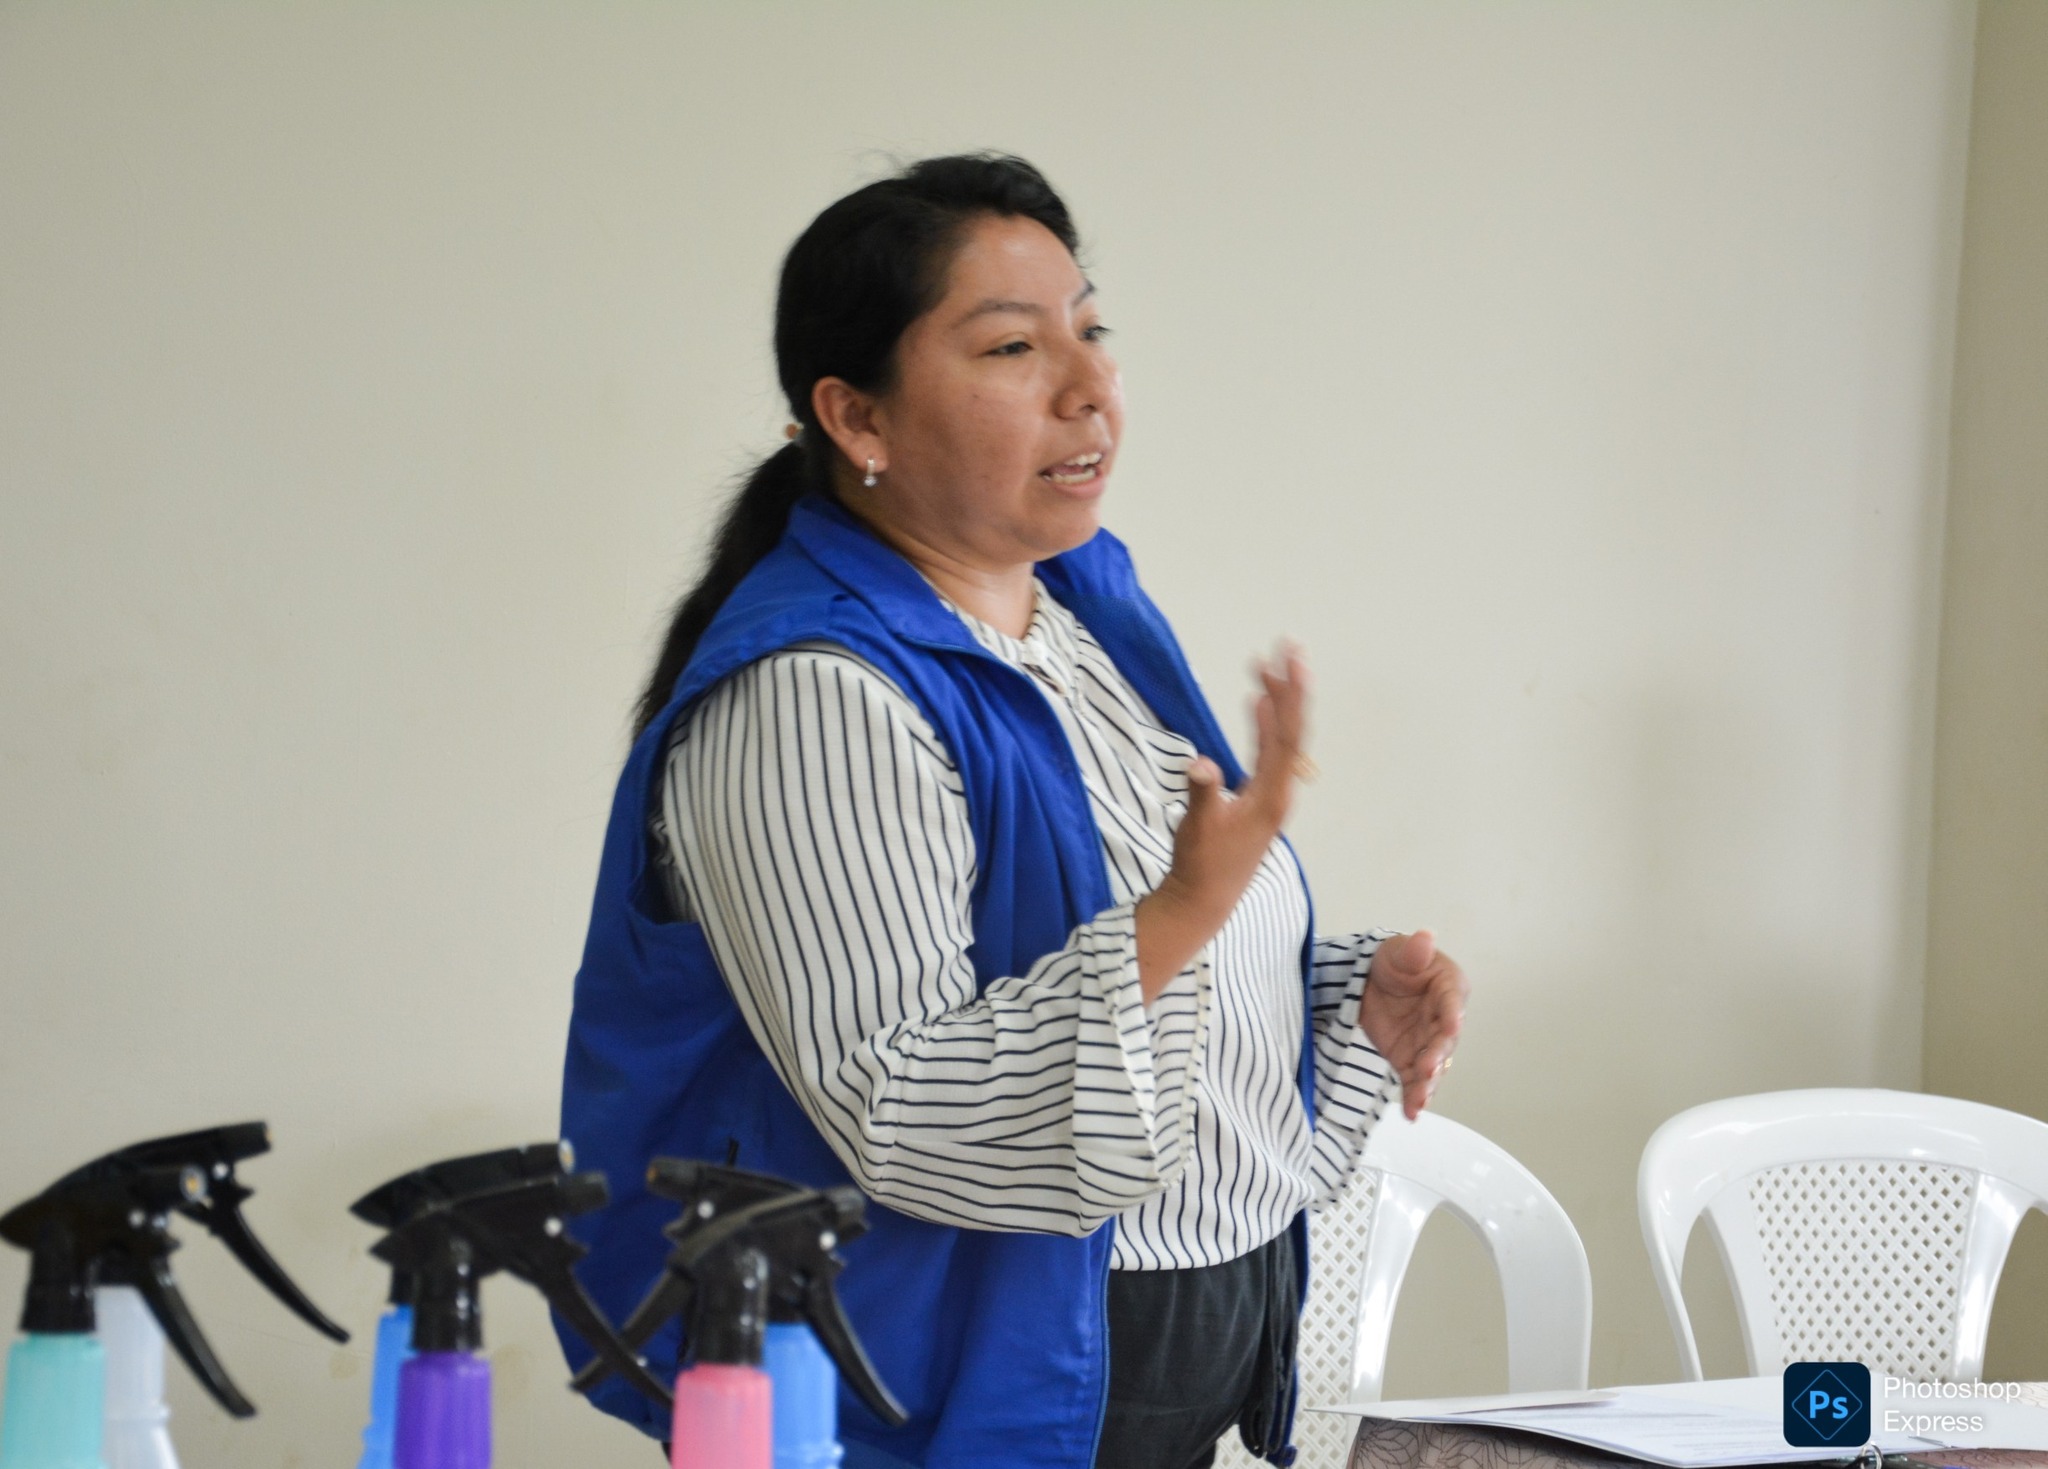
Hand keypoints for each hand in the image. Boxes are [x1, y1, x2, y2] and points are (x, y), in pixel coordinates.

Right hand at [1135, 643, 1308, 1002]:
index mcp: (1273, 795)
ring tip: (1268, 667)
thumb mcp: (1198, 826)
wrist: (1204, 899)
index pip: (1288, 735)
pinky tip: (1257, 704)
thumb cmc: (1201, 864)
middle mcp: (1280, 792)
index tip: (1291, 661)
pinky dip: (1264, 725)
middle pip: (1290, 731)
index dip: (1290, 695)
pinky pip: (1268, 752)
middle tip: (1284, 648)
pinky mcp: (1257, 799)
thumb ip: (1201, 791)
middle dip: (1288, 689)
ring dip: (1276, 703)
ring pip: (1280, 739)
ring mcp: (1271, 795)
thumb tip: (1200, 762)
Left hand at [1359, 930, 1467, 1118]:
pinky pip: (1413, 1080)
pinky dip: (1413, 1097)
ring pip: (1431, 1066)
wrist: (1367, 980)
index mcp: (1449, 988)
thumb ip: (1413, 950)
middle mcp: (1444, 1019)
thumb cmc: (1393, 961)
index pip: (1451, 1002)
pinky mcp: (1409, 1059)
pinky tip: (1411, 1113)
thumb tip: (1424, 937)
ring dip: (1426, 1084)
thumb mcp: (1399, 951)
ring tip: (1419, 1101)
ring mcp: (1427, 1042)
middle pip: (1443, 1041)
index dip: (1451, 1013)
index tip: (1452, 1025)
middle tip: (1428, 1068)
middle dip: (1436, 1056)